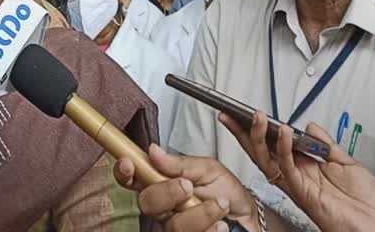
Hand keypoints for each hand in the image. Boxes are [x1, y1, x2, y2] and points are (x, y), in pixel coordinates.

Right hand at [113, 144, 260, 231]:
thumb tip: (154, 151)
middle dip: (167, 193)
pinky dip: (209, 230)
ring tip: (220, 205)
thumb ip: (181, 163)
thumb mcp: (208, 169)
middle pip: (147, 203)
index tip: (129, 164)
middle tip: (188, 186)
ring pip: (172, 226)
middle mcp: (164, 208)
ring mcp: (174, 227)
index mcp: (162, 184)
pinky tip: (220, 225)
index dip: (124, 171)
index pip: (132, 178)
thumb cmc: (227, 193)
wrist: (250, 218)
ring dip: (199, 214)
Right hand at [221, 110, 374, 231]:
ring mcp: (296, 184)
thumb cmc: (364, 203)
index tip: (247, 115)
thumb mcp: (346, 163)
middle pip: (261, 151)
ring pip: (266, 158)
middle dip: (243, 132)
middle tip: (231, 115)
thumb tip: (310, 125)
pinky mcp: (301, 191)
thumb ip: (326, 144)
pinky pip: (287, 167)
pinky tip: (284, 133)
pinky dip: (283, 148)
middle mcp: (295, 175)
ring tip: (258, 117)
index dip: (260, 130)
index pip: (274, 144)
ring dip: (259, 136)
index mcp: (304, 167)